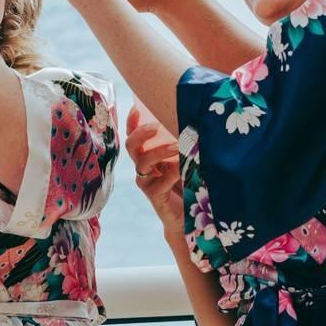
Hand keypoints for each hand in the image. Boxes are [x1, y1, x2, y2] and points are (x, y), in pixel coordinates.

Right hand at [125, 101, 183, 235]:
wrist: (190, 216)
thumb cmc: (189, 183)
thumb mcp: (185, 160)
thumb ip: (183, 144)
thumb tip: (195, 119)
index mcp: (148, 154)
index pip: (134, 135)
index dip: (132, 122)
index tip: (136, 108)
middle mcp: (143, 166)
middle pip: (131, 146)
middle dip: (141, 133)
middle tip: (156, 127)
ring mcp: (146, 181)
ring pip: (143, 162)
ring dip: (160, 151)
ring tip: (177, 146)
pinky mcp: (154, 195)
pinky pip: (158, 182)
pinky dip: (172, 172)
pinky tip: (183, 168)